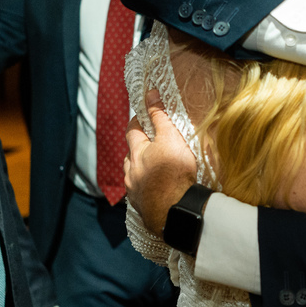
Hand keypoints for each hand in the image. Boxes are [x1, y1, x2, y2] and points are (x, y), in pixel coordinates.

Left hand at [124, 89, 197, 235]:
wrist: (175, 212)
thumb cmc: (174, 173)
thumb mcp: (171, 139)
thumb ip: (160, 117)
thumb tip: (151, 94)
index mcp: (136, 153)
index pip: (132, 130)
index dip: (138, 120)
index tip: (145, 115)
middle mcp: (130, 172)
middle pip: (131, 155)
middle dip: (139, 148)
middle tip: (153, 144)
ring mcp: (134, 192)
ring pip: (134, 176)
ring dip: (141, 171)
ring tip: (155, 170)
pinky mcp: (142, 208)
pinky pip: (141, 194)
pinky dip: (147, 189)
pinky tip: (157, 191)